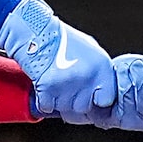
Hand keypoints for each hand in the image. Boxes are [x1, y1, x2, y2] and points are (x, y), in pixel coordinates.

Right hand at [0, 0, 115, 122]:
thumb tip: (102, 90)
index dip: (97, 102)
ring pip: (65, 109)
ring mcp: (68, 84)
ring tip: (55, 83)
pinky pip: (47, 107)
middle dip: (74, 103)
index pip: (107, 100)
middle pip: (83, 108)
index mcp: (101, 67)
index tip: (91, 100)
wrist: (35, 32)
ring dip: (58, 101)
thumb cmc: (62, 39)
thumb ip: (99, 71)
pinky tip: (44, 85)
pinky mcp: (48, 89)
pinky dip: (44, 101)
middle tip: (67, 89)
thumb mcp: (90, 49)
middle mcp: (87, 77)